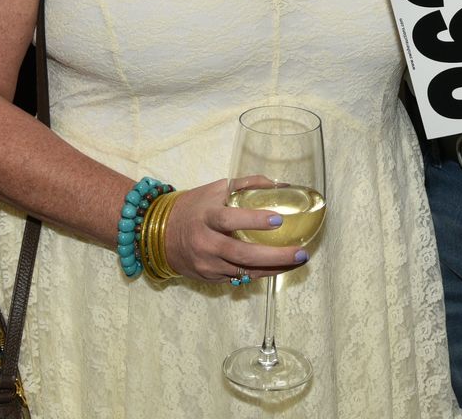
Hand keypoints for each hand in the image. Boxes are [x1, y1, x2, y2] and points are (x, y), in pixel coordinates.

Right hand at [159, 176, 310, 282]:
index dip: (254, 221)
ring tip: (297, 262)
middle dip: (274, 256)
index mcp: (206, 216)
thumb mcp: (216, 189)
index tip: (278, 220)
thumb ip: (247, 185)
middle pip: (242, 254)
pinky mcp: (210, 277)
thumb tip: (281, 185)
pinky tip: (278, 269)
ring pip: (244, 271)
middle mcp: (205, 243)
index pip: (229, 220)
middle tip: (300, 253)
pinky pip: (239, 278)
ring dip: (273, 268)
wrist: (161, 235)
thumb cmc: (194, 207)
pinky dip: (260, 273)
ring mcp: (207, 264)